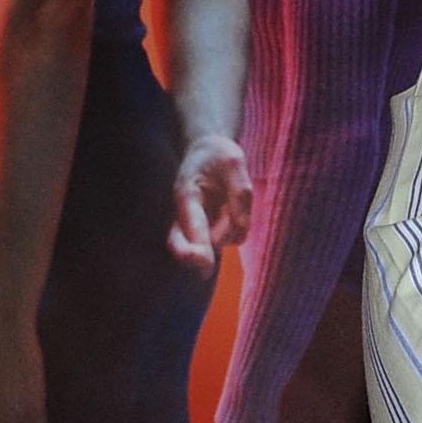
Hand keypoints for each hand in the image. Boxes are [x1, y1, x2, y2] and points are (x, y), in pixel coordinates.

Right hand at [169, 133, 251, 271]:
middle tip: (205, 271)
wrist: (209, 151)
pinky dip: (239, 225)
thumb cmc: (219, 155)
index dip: (196, 246)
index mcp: (186, 195)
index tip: (203, 263)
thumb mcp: (235, 161)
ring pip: (219, 241)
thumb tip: (241, 230)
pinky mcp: (211, 230)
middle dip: (194, 259)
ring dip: (233, 226)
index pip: (190, 224)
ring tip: (232, 193)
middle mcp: (186, 213)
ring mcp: (197, 224)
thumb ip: (239, 193)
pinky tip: (232, 205)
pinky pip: (232, 237)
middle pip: (180, 246)